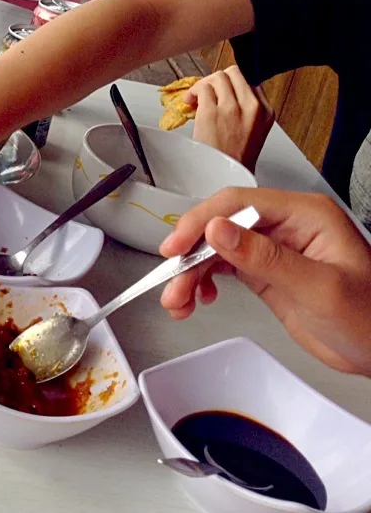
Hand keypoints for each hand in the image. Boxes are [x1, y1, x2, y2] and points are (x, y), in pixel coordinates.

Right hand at [160, 187, 370, 375]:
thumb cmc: (369, 318)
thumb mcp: (318, 288)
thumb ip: (266, 258)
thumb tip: (219, 230)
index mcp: (304, 214)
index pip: (237, 204)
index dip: (201, 222)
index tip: (176, 247)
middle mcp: (285, 225)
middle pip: (220, 226)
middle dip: (190, 255)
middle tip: (172, 282)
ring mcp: (273, 248)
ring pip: (215, 248)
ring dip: (191, 273)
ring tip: (178, 301)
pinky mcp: (264, 271)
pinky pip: (222, 267)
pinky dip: (202, 281)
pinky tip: (198, 298)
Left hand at [187, 65, 273, 170]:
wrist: (224, 178)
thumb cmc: (234, 159)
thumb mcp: (253, 131)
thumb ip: (246, 110)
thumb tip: (226, 93)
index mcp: (265, 112)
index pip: (249, 81)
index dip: (231, 84)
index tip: (221, 92)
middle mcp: (252, 107)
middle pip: (234, 73)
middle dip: (217, 80)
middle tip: (206, 92)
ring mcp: (231, 108)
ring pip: (217, 77)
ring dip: (204, 85)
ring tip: (196, 99)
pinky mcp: (211, 113)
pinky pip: (202, 88)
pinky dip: (193, 92)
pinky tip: (189, 103)